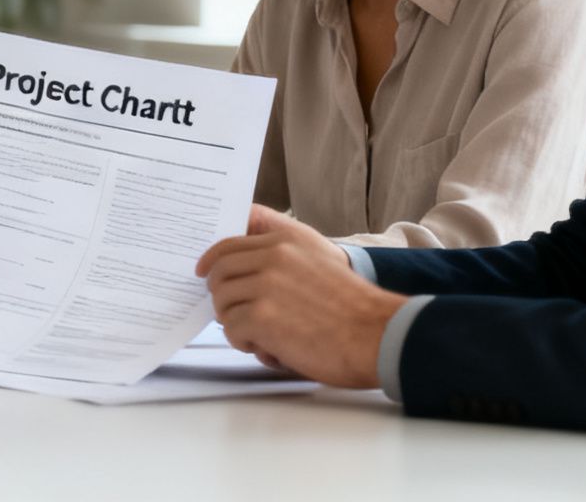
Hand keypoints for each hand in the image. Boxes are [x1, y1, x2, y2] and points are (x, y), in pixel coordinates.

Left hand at [194, 204, 403, 388]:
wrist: (380, 334)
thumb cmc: (353, 309)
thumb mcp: (321, 261)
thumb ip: (282, 257)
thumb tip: (242, 270)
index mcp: (286, 239)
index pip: (230, 244)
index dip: (213, 261)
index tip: (205, 272)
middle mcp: (273, 255)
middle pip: (219, 272)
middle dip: (222, 296)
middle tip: (236, 315)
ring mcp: (265, 284)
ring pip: (222, 302)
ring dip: (236, 322)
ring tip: (262, 335)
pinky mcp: (262, 316)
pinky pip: (231, 328)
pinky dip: (244, 341)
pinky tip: (267, 346)